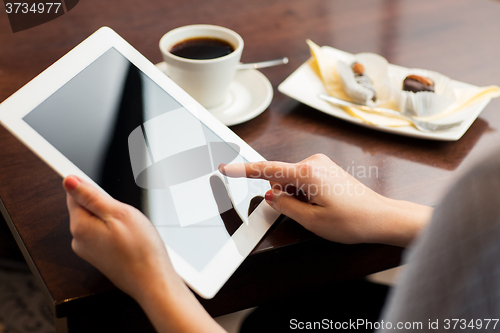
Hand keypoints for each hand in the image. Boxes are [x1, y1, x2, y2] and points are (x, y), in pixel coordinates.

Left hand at [63, 176, 224, 332]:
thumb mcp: (118, 213)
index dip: (94, 189)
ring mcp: (89, 250)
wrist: (152, 281)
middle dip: (107, 205)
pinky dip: (118, 232)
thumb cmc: (140, 250)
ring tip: (131, 230)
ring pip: (98, 221)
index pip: (74, 195)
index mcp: (80, 226)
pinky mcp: (100, 257)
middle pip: (87, 208)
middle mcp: (79, 240)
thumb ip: (91, 196)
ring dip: (114, 219)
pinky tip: (131, 240)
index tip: (110, 196)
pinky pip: (105, 235)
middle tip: (127, 215)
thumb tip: (69, 181)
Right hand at [220, 154, 431, 246]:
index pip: (266, 169)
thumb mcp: (311, 220)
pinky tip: (322, 205)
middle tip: (306, 213)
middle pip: (280, 178)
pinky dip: (304, 193)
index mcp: (307, 172)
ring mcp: (321, 165)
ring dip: (296, 197)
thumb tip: (270, 195)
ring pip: (291, 181)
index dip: (243, 170)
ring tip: (320, 210)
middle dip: (283, 196)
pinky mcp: (326, 170)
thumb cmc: (353, 220)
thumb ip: (284, 206)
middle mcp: (313, 162)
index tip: (226, 167)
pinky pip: (303, 180)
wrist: (381, 218)